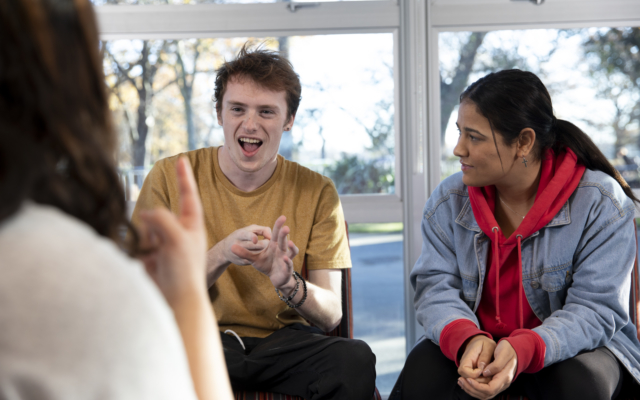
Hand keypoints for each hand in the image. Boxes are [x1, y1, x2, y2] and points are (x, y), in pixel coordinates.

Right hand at [137, 156, 206, 305]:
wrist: (176, 303)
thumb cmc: (184, 272)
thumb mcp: (177, 238)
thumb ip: (161, 218)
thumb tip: (146, 214)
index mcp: (192, 226)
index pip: (188, 196)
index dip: (184, 178)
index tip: (183, 159)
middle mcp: (179, 234)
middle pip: (160, 215)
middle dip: (155, 225)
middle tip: (162, 246)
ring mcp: (164, 246)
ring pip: (146, 229)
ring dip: (147, 241)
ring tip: (157, 259)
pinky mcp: (151, 259)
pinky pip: (138, 245)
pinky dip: (140, 253)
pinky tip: (148, 266)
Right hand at [216, 225, 270, 265]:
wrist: (225, 250)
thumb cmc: (242, 236)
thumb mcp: (249, 229)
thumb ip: (262, 230)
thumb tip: (271, 236)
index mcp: (240, 234)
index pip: (246, 235)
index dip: (252, 237)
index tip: (257, 240)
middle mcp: (238, 244)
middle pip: (255, 246)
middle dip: (265, 244)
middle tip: (269, 242)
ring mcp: (239, 254)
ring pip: (256, 254)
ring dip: (263, 251)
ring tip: (266, 247)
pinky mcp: (242, 262)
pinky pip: (254, 260)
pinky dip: (260, 257)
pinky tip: (261, 254)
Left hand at [231, 215, 298, 288]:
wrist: (275, 277)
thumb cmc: (265, 264)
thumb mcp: (253, 258)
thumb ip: (244, 252)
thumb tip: (232, 247)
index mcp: (274, 245)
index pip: (276, 233)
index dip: (278, 225)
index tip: (281, 217)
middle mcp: (282, 250)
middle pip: (284, 239)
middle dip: (284, 232)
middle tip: (285, 223)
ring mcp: (286, 258)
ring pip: (292, 251)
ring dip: (291, 246)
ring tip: (289, 242)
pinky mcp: (288, 268)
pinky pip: (289, 264)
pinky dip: (288, 261)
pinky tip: (285, 258)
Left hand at [458, 340, 517, 399]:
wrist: (515, 349)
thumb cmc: (509, 349)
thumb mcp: (503, 353)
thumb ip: (496, 364)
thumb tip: (485, 373)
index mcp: (505, 377)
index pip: (490, 389)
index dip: (477, 386)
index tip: (468, 379)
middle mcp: (502, 383)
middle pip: (486, 394)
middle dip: (471, 389)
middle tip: (461, 380)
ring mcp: (499, 384)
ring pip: (484, 394)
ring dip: (471, 390)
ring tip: (461, 381)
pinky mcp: (495, 382)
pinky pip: (484, 390)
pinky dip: (474, 388)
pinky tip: (466, 382)